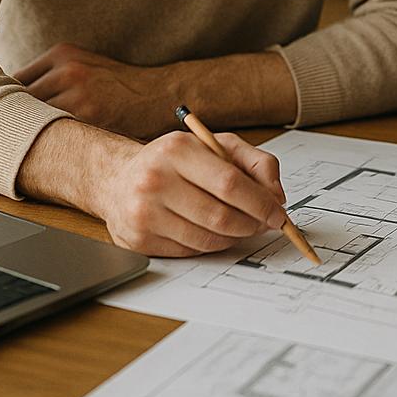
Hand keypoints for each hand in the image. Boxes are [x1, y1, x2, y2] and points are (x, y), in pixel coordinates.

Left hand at [14, 43, 170, 139]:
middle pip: (20, 101)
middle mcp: (67, 70)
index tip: (5, 120)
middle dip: (15, 122)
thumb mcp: (86, 65)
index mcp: (63, 54)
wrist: (163, 94)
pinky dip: (51, 144)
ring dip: (29, 136)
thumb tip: (13, 99)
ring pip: (35, 120)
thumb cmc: (122, 86)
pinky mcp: (90, 118)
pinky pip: (57, 134)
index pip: (15, 81)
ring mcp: (79, 94)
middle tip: (10, 140)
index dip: (8, 104)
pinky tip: (53, 154)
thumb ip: (52, 76)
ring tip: (28, 151)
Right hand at [96, 130, 288, 256]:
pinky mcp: (139, 240)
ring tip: (240, 226)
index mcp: (177, 150)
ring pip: (208, 238)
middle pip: (220, 215)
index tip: (277, 213)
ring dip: (234, 237)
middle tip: (264, 223)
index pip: (229, 183)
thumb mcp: (215, 145)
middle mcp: (155, 180)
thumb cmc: (173, 162)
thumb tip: (276, 195)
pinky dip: (211, 245)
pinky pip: (191, 251)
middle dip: (252, 224)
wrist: (119, 179)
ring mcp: (144, 213)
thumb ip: (255, 162)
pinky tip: (212, 231)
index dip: (260, 202)